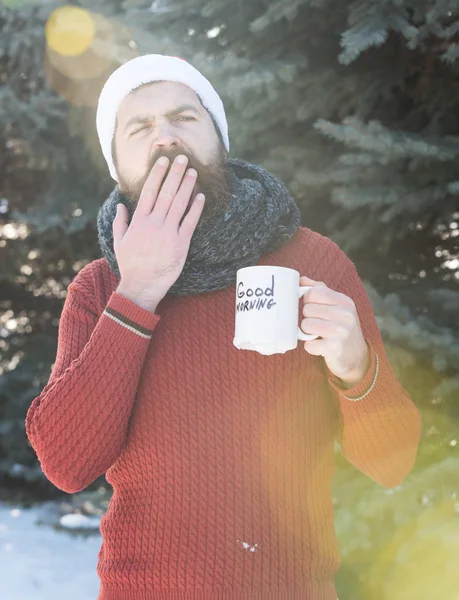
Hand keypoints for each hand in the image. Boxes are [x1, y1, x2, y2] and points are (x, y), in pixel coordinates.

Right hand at [113, 155, 204, 306]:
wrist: (142, 286)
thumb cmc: (130, 265)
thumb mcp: (119, 242)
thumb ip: (120, 222)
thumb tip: (121, 206)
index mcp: (139, 221)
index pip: (149, 192)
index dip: (157, 174)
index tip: (162, 161)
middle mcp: (154, 223)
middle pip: (167, 193)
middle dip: (175, 174)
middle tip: (182, 158)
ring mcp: (168, 233)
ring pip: (179, 204)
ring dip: (187, 186)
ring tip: (193, 172)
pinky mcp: (181, 244)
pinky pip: (190, 222)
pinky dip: (196, 208)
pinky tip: (201, 196)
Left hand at [299, 275, 369, 385]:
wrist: (356, 356)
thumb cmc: (342, 327)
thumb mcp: (337, 306)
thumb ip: (320, 290)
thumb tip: (302, 280)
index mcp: (345, 301)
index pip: (313, 293)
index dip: (307, 301)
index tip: (314, 308)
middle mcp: (345, 314)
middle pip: (307, 309)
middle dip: (308, 318)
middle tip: (319, 325)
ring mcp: (341, 332)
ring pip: (306, 325)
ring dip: (308, 333)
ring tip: (319, 335)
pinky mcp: (334, 348)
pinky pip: (308, 344)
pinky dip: (311, 347)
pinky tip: (321, 347)